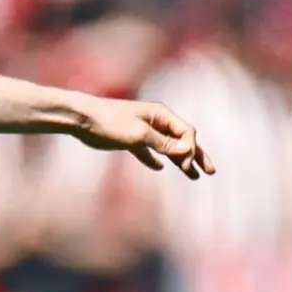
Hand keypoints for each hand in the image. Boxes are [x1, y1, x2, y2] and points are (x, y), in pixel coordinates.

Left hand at [71, 95, 215, 179]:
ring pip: (166, 147)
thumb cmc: (110, 122)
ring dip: (180, 160)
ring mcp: (142, 130)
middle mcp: (154, 121)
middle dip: (196, 155)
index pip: (186, 132)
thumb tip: (186, 151)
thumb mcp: (139, 134)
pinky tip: (159, 168)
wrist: (81, 118)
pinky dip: (154, 159)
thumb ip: (163, 143)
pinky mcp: (128, 139)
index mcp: (160, 114)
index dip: (191, 149)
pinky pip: (147, 150)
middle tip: (211, 172)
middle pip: (181, 139)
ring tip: (193, 176)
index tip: (185, 165)